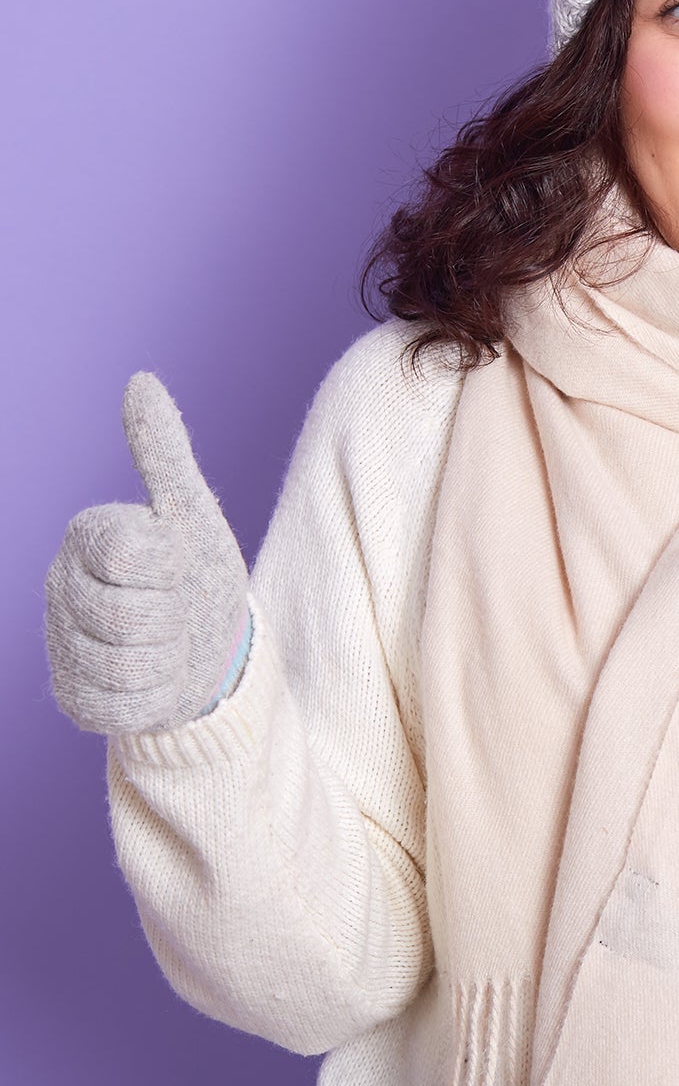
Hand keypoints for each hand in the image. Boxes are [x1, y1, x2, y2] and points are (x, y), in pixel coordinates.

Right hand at [45, 373, 250, 734]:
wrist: (210, 644)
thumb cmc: (197, 570)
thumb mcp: (191, 511)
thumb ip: (163, 451)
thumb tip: (139, 379)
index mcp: (87, 537)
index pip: (126, 554)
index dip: (171, 565)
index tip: (179, 563)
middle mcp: (61, 588)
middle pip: (126, 614)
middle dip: (174, 615)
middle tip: (180, 608)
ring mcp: (61, 645)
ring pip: (125, 663)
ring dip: (168, 657)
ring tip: (170, 642)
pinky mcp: (74, 698)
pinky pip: (121, 706)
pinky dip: (156, 695)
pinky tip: (158, 677)